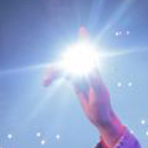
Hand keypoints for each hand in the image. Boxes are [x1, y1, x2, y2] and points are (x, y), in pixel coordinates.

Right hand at [43, 27, 121, 141]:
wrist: (101, 118)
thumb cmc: (103, 106)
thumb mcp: (98, 93)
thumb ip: (93, 78)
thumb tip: (86, 65)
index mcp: (94, 72)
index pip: (89, 54)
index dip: (84, 41)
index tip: (82, 29)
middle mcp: (87, 72)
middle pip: (69, 63)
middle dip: (57, 68)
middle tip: (47, 80)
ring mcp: (81, 76)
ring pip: (64, 69)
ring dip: (53, 73)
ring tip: (45, 82)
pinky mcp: (76, 83)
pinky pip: (63, 75)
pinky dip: (54, 77)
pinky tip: (46, 82)